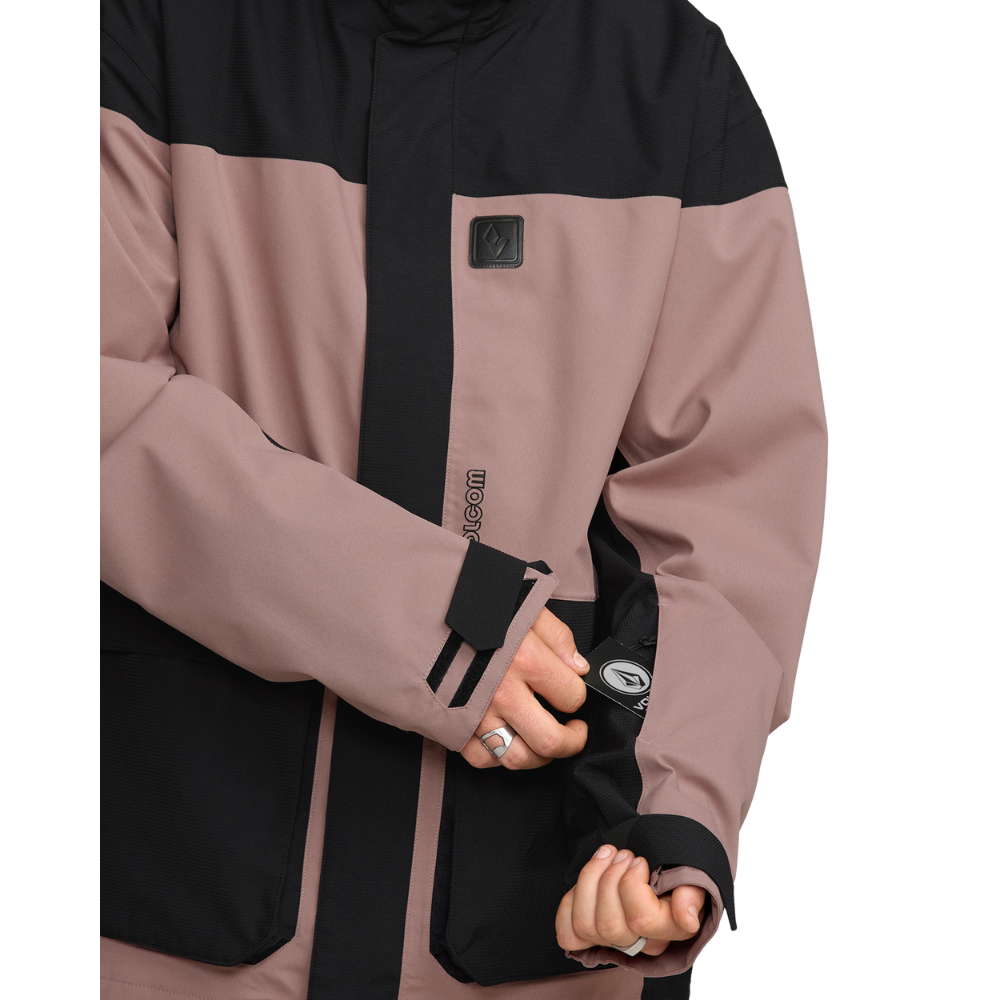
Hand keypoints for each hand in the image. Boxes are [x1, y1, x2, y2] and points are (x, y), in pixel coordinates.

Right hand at [460, 607, 588, 769]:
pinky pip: (482, 758)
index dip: (579, 695)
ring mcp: (476, 714)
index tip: (575, 692)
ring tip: (546, 742)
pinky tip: (508, 740)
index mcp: (525, 659)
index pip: (571, 696)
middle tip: (576, 732)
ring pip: (518, 758)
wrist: (416, 609)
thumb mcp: (522, 604)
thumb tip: (578, 665)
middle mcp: (503, 693)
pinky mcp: (452, 725)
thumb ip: (556, 635)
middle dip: (572, 741)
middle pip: (551, 740)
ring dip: (540, 757)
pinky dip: (499, 757)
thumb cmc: (470, 603)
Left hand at [556, 847, 705, 956]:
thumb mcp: (690, 876)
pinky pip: (568, 934)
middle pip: (609, 925)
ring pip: (585, 925)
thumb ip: (691, 894)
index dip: (632, 884)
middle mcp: (640, 944)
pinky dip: (570, 903)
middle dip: (609, 878)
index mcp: (668, 931)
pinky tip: (587, 880)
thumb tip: (687, 918)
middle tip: (623, 854)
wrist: (657, 869)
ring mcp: (613, 942)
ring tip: (607, 855)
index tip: (640, 861)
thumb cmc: (673, 871)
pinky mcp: (590, 936)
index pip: (641, 919)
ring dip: (590, 879)